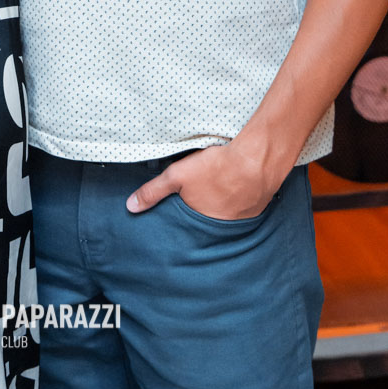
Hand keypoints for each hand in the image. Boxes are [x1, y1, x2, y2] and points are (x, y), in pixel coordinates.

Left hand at [125, 143, 283, 220]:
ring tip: (218, 189)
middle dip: (202, 211)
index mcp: (201, 225)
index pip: (187, 227)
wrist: (256, 160)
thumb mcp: (177, 176)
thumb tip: (130, 207)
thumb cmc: (215, 168)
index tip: (181, 208)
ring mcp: (242, 220)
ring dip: (221, 205)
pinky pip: (243, 208)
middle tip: (202, 194)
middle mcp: (222, 228)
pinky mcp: (257, 209)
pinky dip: (238, 199)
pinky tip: (235, 186)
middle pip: (206, 221)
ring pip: (225, 214)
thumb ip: (153, 192)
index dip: (183, 217)